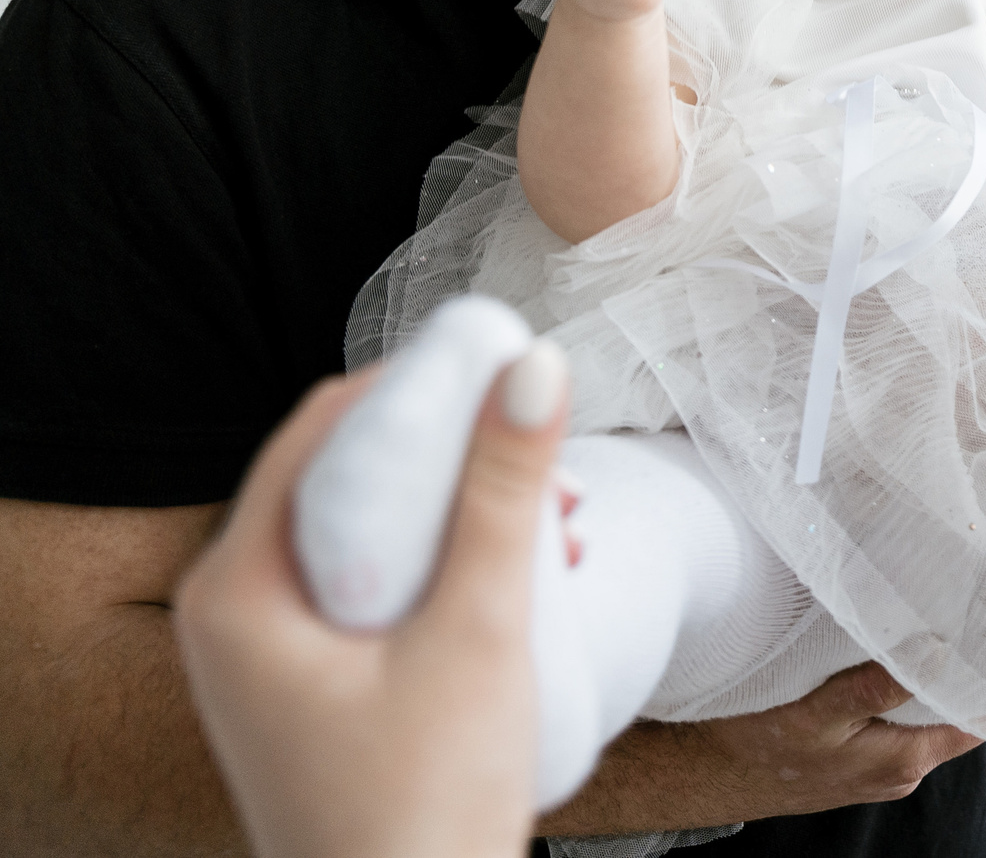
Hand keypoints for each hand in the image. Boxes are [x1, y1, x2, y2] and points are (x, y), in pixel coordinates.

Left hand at [174, 355, 569, 857]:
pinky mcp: (310, 686)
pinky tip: (525, 582)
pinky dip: (447, 568)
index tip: (504, 367)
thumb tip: (530, 368)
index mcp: (237, 591)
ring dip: (465, 514)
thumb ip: (502, 491)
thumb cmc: (424, 812)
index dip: (418, 383)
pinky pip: (375, 587)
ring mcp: (268, 655)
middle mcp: (233, 614)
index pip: (320, 427)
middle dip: (457, 457)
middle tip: (544, 461)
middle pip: (346, 476)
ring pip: (370, 531)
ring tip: (557, 530)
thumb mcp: (479, 630)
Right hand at [544, 663, 982, 830]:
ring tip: (951, 612)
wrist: (696, 775)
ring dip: (934, 670)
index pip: (978, 717)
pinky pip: (894, 713)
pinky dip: (903, 681)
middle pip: (956, 710)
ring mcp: (876, 763)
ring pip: (924, 709)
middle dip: (970, 664)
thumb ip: (880, 685)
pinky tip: (899, 645)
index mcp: (903, 762)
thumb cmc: (754, 747)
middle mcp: (899, 768)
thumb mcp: (821, 712)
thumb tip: (936, 651)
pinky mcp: (852, 752)